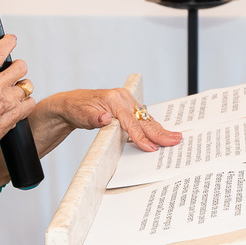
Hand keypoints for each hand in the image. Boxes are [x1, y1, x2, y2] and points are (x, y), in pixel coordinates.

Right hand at [0, 34, 36, 164]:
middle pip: (21, 65)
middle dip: (17, 67)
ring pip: (27, 84)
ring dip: (21, 87)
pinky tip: (17, 105)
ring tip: (12, 93)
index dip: (8, 41)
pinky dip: (26, 103)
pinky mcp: (15, 115)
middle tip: (11, 73)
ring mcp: (8, 101)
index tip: (10, 40)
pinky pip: (30, 102)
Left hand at [46, 88, 181, 152]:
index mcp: (112, 99)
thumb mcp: (80, 115)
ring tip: (174, 138)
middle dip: (159, 132)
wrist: (71, 103)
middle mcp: (122, 98)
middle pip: (143, 119)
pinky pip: (141, 118)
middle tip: (174, 141)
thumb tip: (104, 119)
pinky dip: (151, 126)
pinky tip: (161, 133)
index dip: (141, 136)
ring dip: (159, 129)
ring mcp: (126, 100)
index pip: (130, 122)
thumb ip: (93, 118)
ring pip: (145, 118)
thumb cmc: (76, 109)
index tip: (151, 147)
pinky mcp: (127, 106)